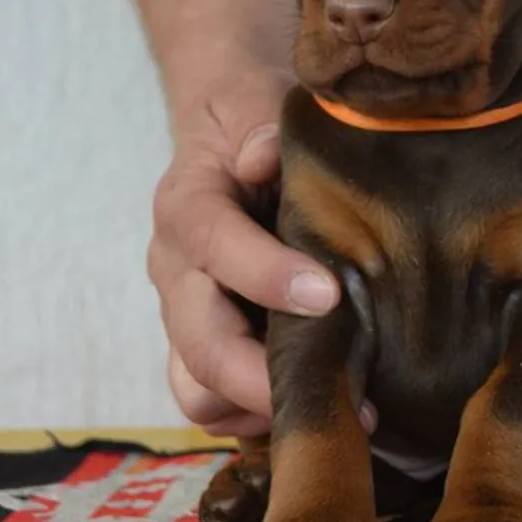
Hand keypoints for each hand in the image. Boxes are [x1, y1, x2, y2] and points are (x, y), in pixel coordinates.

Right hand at [149, 61, 373, 436]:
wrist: (227, 135)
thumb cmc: (252, 120)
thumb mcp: (256, 104)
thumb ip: (261, 128)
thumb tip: (264, 158)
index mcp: (187, 205)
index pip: (211, 242)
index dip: (264, 274)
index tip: (329, 293)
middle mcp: (176, 270)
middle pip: (196, 340)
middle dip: (262, 374)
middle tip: (345, 389)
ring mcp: (187, 317)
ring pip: (197, 388)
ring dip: (261, 407)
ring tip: (343, 406)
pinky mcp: (205, 349)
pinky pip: (215, 405)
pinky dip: (258, 417)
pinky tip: (323, 401)